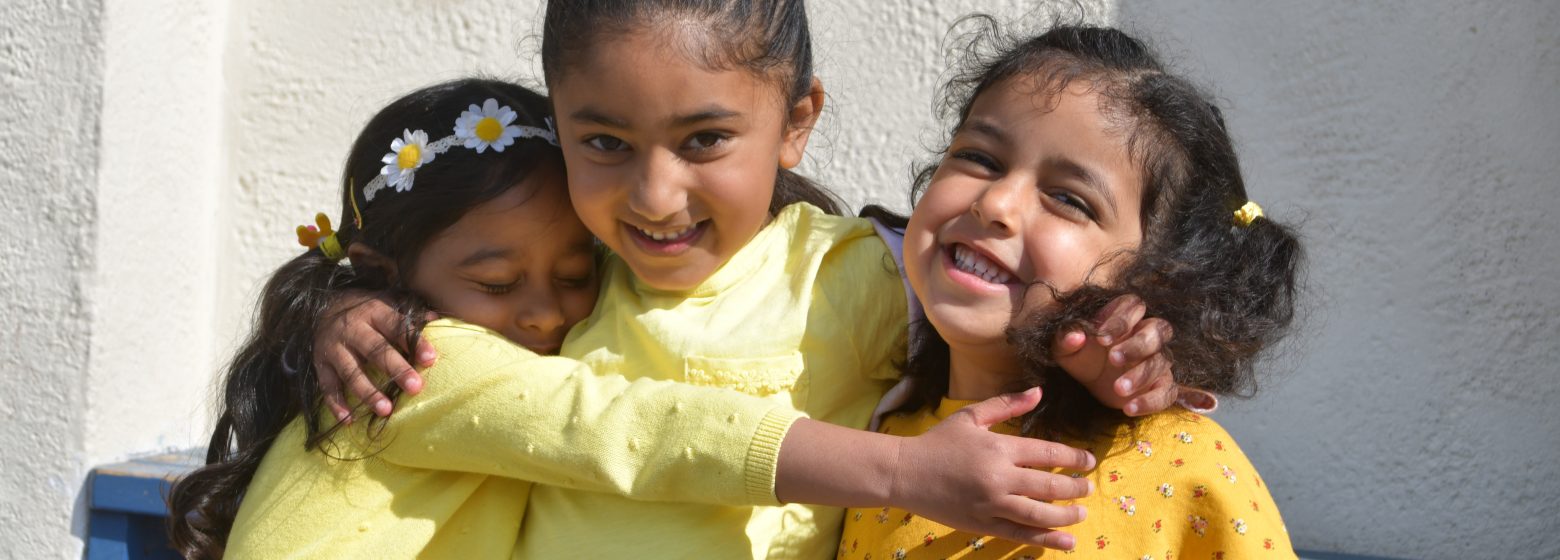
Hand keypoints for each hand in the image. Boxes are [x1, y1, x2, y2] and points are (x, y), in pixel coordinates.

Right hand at [313, 291, 437, 421]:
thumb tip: (436, 321)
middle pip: (375, 350)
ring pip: (350, 372)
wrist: (322, 308)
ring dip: (368, 392)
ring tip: (386, 410)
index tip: (430, 359)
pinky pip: (327, 386)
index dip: (414, 342)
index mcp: (374, 312)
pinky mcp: (320, 364)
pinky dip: (336, 404)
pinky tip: (349, 420)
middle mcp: (352, 328)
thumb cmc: (366, 312)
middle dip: (396, 369)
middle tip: (415, 388)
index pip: (396, 326)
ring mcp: (333, 347)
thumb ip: (410, 315)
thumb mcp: (387, 304)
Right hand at [889, 388, 1093, 550]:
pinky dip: (1045, 539)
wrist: (904, 472)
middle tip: (1088, 488)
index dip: (1074, 458)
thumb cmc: (937, 442)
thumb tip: (1039, 391)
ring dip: (1066, 516)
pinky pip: (1019, 533)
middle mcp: (999, 477)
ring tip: (1082, 513)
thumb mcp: (971, 417)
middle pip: (1049, 485)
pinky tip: (1066, 541)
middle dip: (1076, 487)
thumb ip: (1006, 405)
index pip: (1048, 453)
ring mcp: (991, 504)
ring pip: (1039, 513)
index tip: (1089, 461)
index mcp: (999, 448)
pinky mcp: (982, 524)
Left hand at [1052, 294, 1177, 415]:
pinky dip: (1151, 401)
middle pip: (1158, 329)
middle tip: (1113, 359)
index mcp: (1125, 315)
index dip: (1121, 320)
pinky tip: (1129, 408)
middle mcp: (1147, 333)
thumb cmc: (1081, 355)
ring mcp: (1157, 359)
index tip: (1102, 339)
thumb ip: (1066, 339)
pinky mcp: (1161, 384)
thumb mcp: (1066, 348)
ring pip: (1162, 361)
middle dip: (1137, 345)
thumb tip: (1075, 337)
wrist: (1090, 382)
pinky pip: (1167, 391)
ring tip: (1118, 388)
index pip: (1133, 306)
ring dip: (1142, 375)